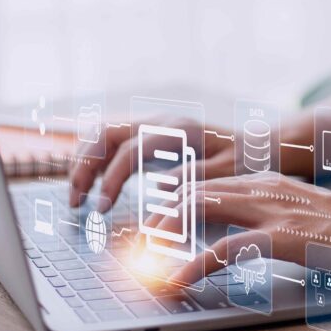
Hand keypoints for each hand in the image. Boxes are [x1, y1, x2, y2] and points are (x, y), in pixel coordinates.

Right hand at [68, 118, 233, 210]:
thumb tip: (160, 186)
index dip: (110, 179)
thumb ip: (196, 177)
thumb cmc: (244, 161)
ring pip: (103, 133)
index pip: (129, 150)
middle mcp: (160, 121)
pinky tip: (93, 184)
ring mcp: (153, 125)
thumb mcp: (227, 172)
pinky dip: (96, 159)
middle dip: (83, 165)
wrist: (255, 144)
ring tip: (77, 195)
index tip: (101, 209)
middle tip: (75, 201)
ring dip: (84, 161)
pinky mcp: (150, 135)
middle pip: (105, 133)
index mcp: (178, 130)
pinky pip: (113, 141)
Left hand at [136, 173, 330, 283]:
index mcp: (269, 182)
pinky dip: (195, 263)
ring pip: (203, 211)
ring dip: (167, 233)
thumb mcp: (305, 216)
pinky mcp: (284, 235)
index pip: (208, 183)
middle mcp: (266, 188)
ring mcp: (274, 210)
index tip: (149, 220)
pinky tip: (178, 279)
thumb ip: (271, 219)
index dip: (174, 199)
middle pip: (196, 192)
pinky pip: (227, 248)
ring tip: (141, 256)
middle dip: (158, 215)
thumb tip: (239, 237)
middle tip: (132, 239)